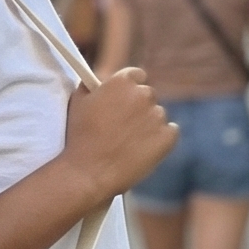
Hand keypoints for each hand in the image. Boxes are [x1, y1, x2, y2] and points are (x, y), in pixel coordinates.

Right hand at [62, 67, 173, 205]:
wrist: (90, 172)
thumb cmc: (80, 138)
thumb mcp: (77, 102)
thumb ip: (90, 85)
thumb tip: (96, 81)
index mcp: (123, 81)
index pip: (137, 76)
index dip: (130, 89)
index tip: (125, 101)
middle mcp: (143, 94)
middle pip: (148, 95)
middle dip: (138, 108)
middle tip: (125, 127)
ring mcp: (158, 115)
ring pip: (158, 116)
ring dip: (148, 125)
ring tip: (130, 144)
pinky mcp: (168, 136)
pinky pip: (171, 132)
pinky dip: (162, 140)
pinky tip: (145, 150)